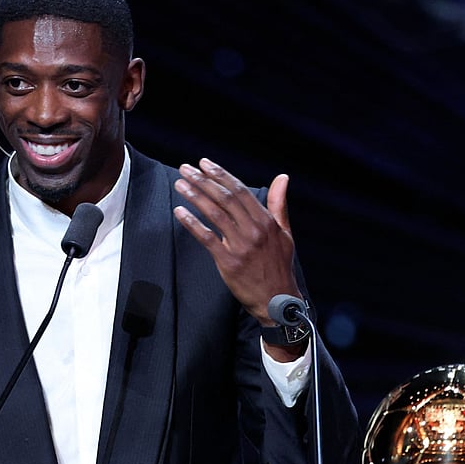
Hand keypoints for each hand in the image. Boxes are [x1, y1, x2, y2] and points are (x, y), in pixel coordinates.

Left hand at [172, 159, 301, 325]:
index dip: (220, 175)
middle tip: (186, 168)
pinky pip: (207, 238)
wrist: (277, 300)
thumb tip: (282, 177)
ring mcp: (241, 246)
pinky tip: (179, 212)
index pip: (239, 191)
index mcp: (266, 221)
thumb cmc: (279, 266)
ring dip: (195, 196)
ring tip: (180, 184)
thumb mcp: (285, 233)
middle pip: (224, 198)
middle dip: (203, 180)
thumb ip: (279, 204)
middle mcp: (254, 230)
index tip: (205, 163)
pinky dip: (192, 223)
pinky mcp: (229, 262)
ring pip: (214, 214)